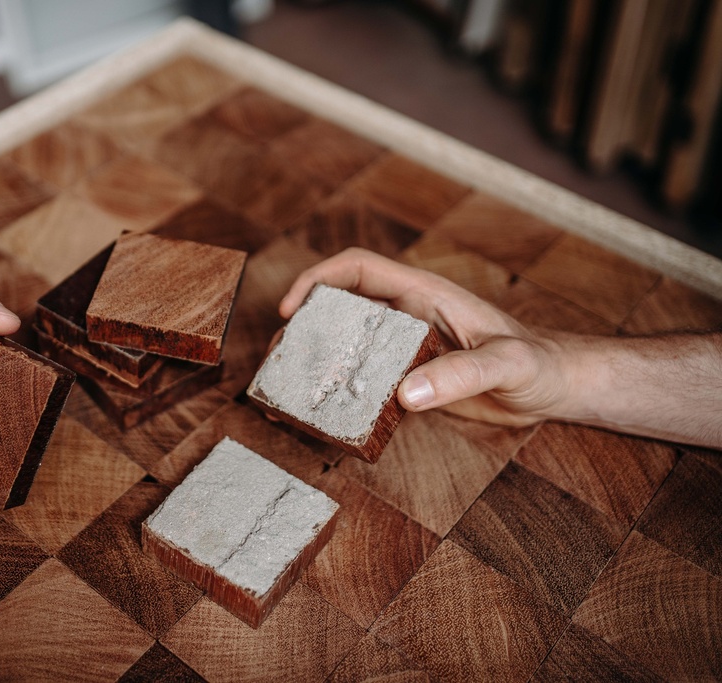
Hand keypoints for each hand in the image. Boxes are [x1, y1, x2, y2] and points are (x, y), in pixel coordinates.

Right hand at [279, 247, 570, 425]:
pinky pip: (363, 379)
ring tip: (287, 393)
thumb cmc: (539, 364)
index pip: (358, 269)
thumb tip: (406, 394)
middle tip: (280, 362)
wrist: (554, 387)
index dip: (318, 279)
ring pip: (345, 345)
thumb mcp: (507, 365)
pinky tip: (323, 416)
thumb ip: (462, 374)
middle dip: (303, 328)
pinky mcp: (408, 379)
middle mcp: (407, 316)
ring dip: (314, 363)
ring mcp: (404, 348)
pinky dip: (338, 394)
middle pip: (339, 307)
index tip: (291, 309)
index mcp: (423, 295)